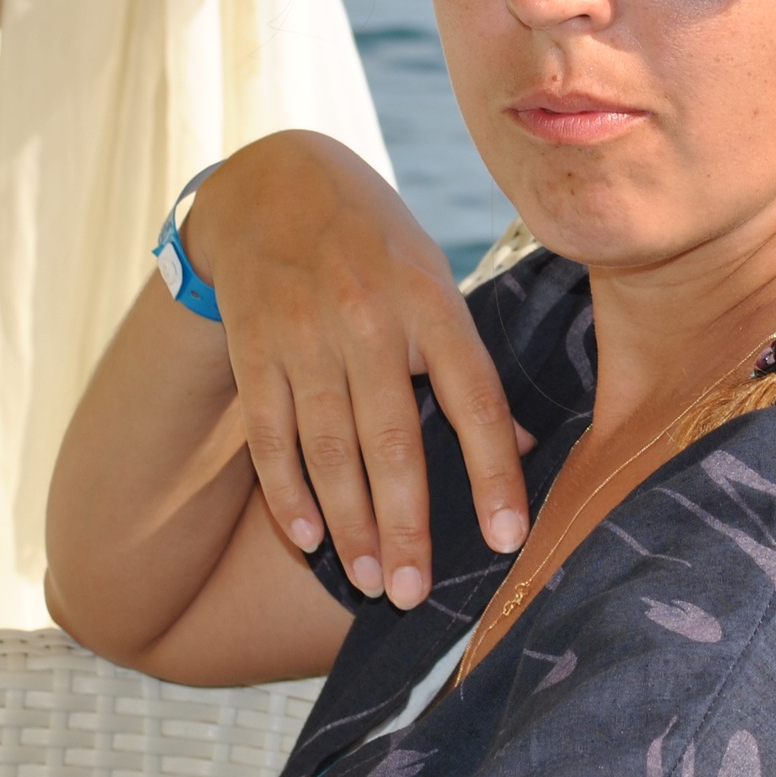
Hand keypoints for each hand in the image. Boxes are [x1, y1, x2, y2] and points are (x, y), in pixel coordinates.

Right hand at [187, 131, 532, 608]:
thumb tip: (522, 445)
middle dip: (406, 527)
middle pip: (393, 442)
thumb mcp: (434, 278)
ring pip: (329, 450)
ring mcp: (304, 335)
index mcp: (431, 302)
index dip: (493, 474)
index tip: (507, 539)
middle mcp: (369, 319)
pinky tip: (306, 537)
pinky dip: (287, 492)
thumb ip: (469, 361)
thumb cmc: (373, 242)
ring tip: (369, 582)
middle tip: (412, 595)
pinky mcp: (253, 348)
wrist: (270, 181)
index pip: (474, 399)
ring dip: (349, 525)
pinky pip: (270, 435)